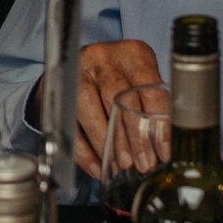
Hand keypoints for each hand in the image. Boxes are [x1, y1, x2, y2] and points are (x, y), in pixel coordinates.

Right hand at [72, 40, 164, 180]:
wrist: (75, 65)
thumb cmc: (117, 79)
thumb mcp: (139, 83)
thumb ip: (151, 107)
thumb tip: (164, 147)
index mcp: (133, 54)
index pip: (150, 90)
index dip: (158, 125)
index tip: (163, 153)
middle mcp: (104, 57)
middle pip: (120, 99)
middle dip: (133, 138)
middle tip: (142, 163)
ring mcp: (78, 71)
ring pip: (90, 109)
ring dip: (108, 143)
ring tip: (121, 166)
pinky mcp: (57, 89)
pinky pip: (69, 123)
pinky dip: (84, 151)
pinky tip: (98, 167)